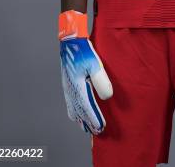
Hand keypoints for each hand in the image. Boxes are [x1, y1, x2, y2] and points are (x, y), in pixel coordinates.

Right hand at [59, 10, 112, 134]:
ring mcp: (68, 88)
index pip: (87, 109)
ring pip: (73, 110)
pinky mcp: (67, 84)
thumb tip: (107, 98)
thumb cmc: (83, 51)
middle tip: (97, 133)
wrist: (70, 41)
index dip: (94, 120)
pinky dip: (75, 112)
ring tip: (87, 127)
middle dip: (88, 123)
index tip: (102, 129)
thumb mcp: (95, 65)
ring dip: (81, 119)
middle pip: (79, 113)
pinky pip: (70, 104)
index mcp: (78, 87)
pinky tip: (77, 113)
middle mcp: (71, 90)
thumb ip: (101, 82)